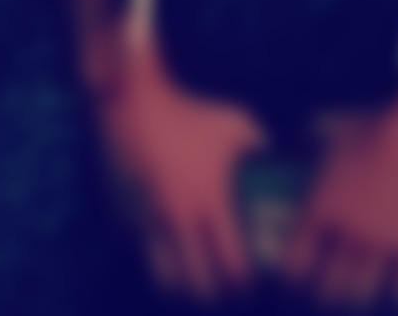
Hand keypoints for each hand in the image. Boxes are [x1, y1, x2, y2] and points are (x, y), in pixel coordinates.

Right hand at [91, 35, 267, 301]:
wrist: (134, 104)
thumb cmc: (189, 113)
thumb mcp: (232, 121)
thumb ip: (256, 142)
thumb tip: (272, 152)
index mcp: (211, 202)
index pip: (231, 264)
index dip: (241, 282)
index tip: (245, 284)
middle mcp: (181, 220)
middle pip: (198, 283)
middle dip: (210, 293)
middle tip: (217, 292)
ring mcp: (150, 221)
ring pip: (165, 278)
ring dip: (179, 286)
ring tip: (187, 286)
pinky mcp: (125, 216)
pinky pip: (140, 253)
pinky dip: (152, 261)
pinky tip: (161, 258)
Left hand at [277, 95, 397, 308]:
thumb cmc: (374, 126)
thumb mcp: (334, 135)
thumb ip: (315, 148)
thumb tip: (302, 144)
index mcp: (320, 208)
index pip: (295, 262)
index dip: (293, 273)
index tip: (296, 275)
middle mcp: (346, 233)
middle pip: (328, 288)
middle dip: (326, 292)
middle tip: (328, 289)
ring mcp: (380, 245)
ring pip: (362, 294)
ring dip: (359, 295)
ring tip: (359, 293)